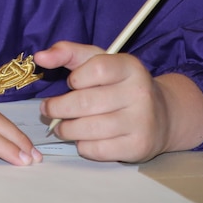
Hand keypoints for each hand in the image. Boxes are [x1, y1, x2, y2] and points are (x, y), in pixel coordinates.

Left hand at [34, 41, 202, 162]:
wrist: (162, 116)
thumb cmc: (120, 86)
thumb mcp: (99, 62)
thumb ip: (69, 53)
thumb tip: (40, 57)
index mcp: (130, 67)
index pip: (95, 69)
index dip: (75, 78)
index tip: (70, 83)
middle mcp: (139, 93)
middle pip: (85, 102)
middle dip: (57, 108)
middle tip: (48, 109)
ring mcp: (141, 122)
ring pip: (88, 128)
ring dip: (66, 129)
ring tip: (61, 126)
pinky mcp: (137, 146)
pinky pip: (97, 149)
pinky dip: (82, 146)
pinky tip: (83, 138)